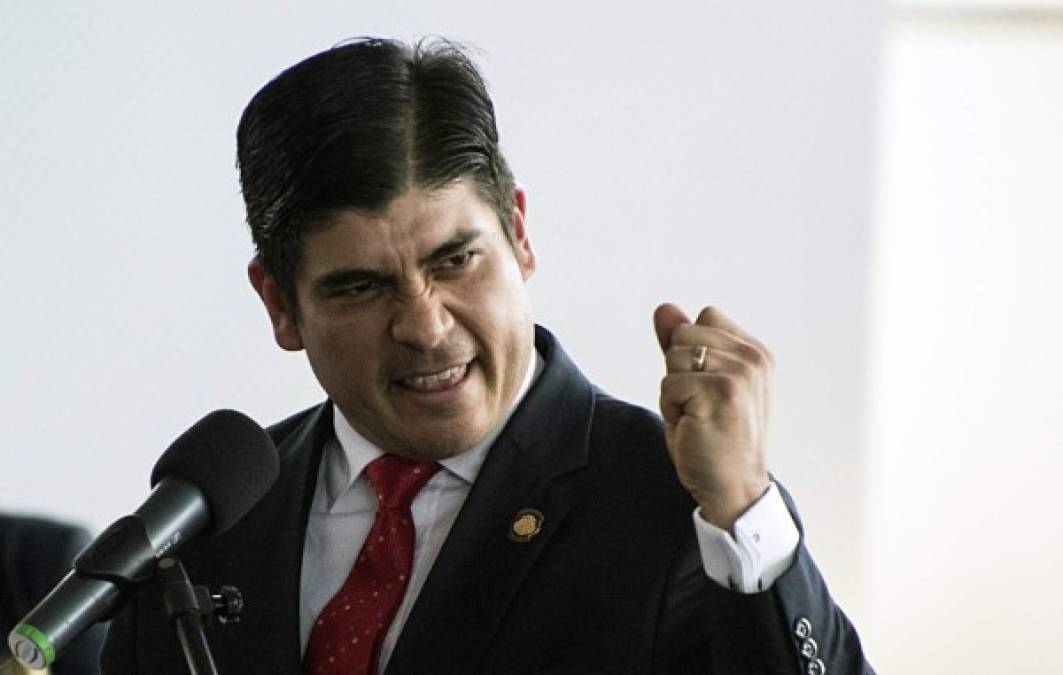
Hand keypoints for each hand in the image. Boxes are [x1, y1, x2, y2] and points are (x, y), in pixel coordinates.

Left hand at [653, 303, 772, 532]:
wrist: (732, 487)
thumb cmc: (712, 438)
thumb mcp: (695, 383)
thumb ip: (682, 344)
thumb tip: (663, 308)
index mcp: (754, 352)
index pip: (704, 318)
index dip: (691, 352)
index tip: (707, 388)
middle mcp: (752, 358)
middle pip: (684, 334)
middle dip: (678, 370)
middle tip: (700, 406)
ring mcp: (739, 373)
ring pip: (674, 357)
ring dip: (673, 391)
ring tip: (697, 417)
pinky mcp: (721, 392)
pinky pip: (669, 384)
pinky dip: (670, 408)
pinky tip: (693, 427)